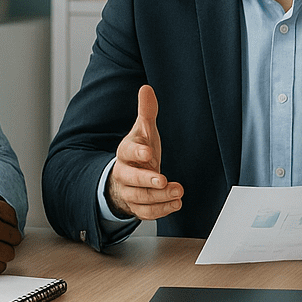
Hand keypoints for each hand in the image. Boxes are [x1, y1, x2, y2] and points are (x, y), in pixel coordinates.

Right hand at [107, 85, 184, 220]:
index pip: (127, 151)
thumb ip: (146, 112)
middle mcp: (124, 173)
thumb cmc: (139, 151)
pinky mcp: (136, 206)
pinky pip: (145, 212)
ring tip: (178, 192)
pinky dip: (161, 210)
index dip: (137, 152)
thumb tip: (146, 89)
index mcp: (125, 152)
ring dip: (160, 197)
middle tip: (163, 180)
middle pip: (131, 179)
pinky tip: (176, 204)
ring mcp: (129, 191)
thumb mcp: (143, 131)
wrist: (127, 176)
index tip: (149, 152)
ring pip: (140, 197)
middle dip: (147, 180)